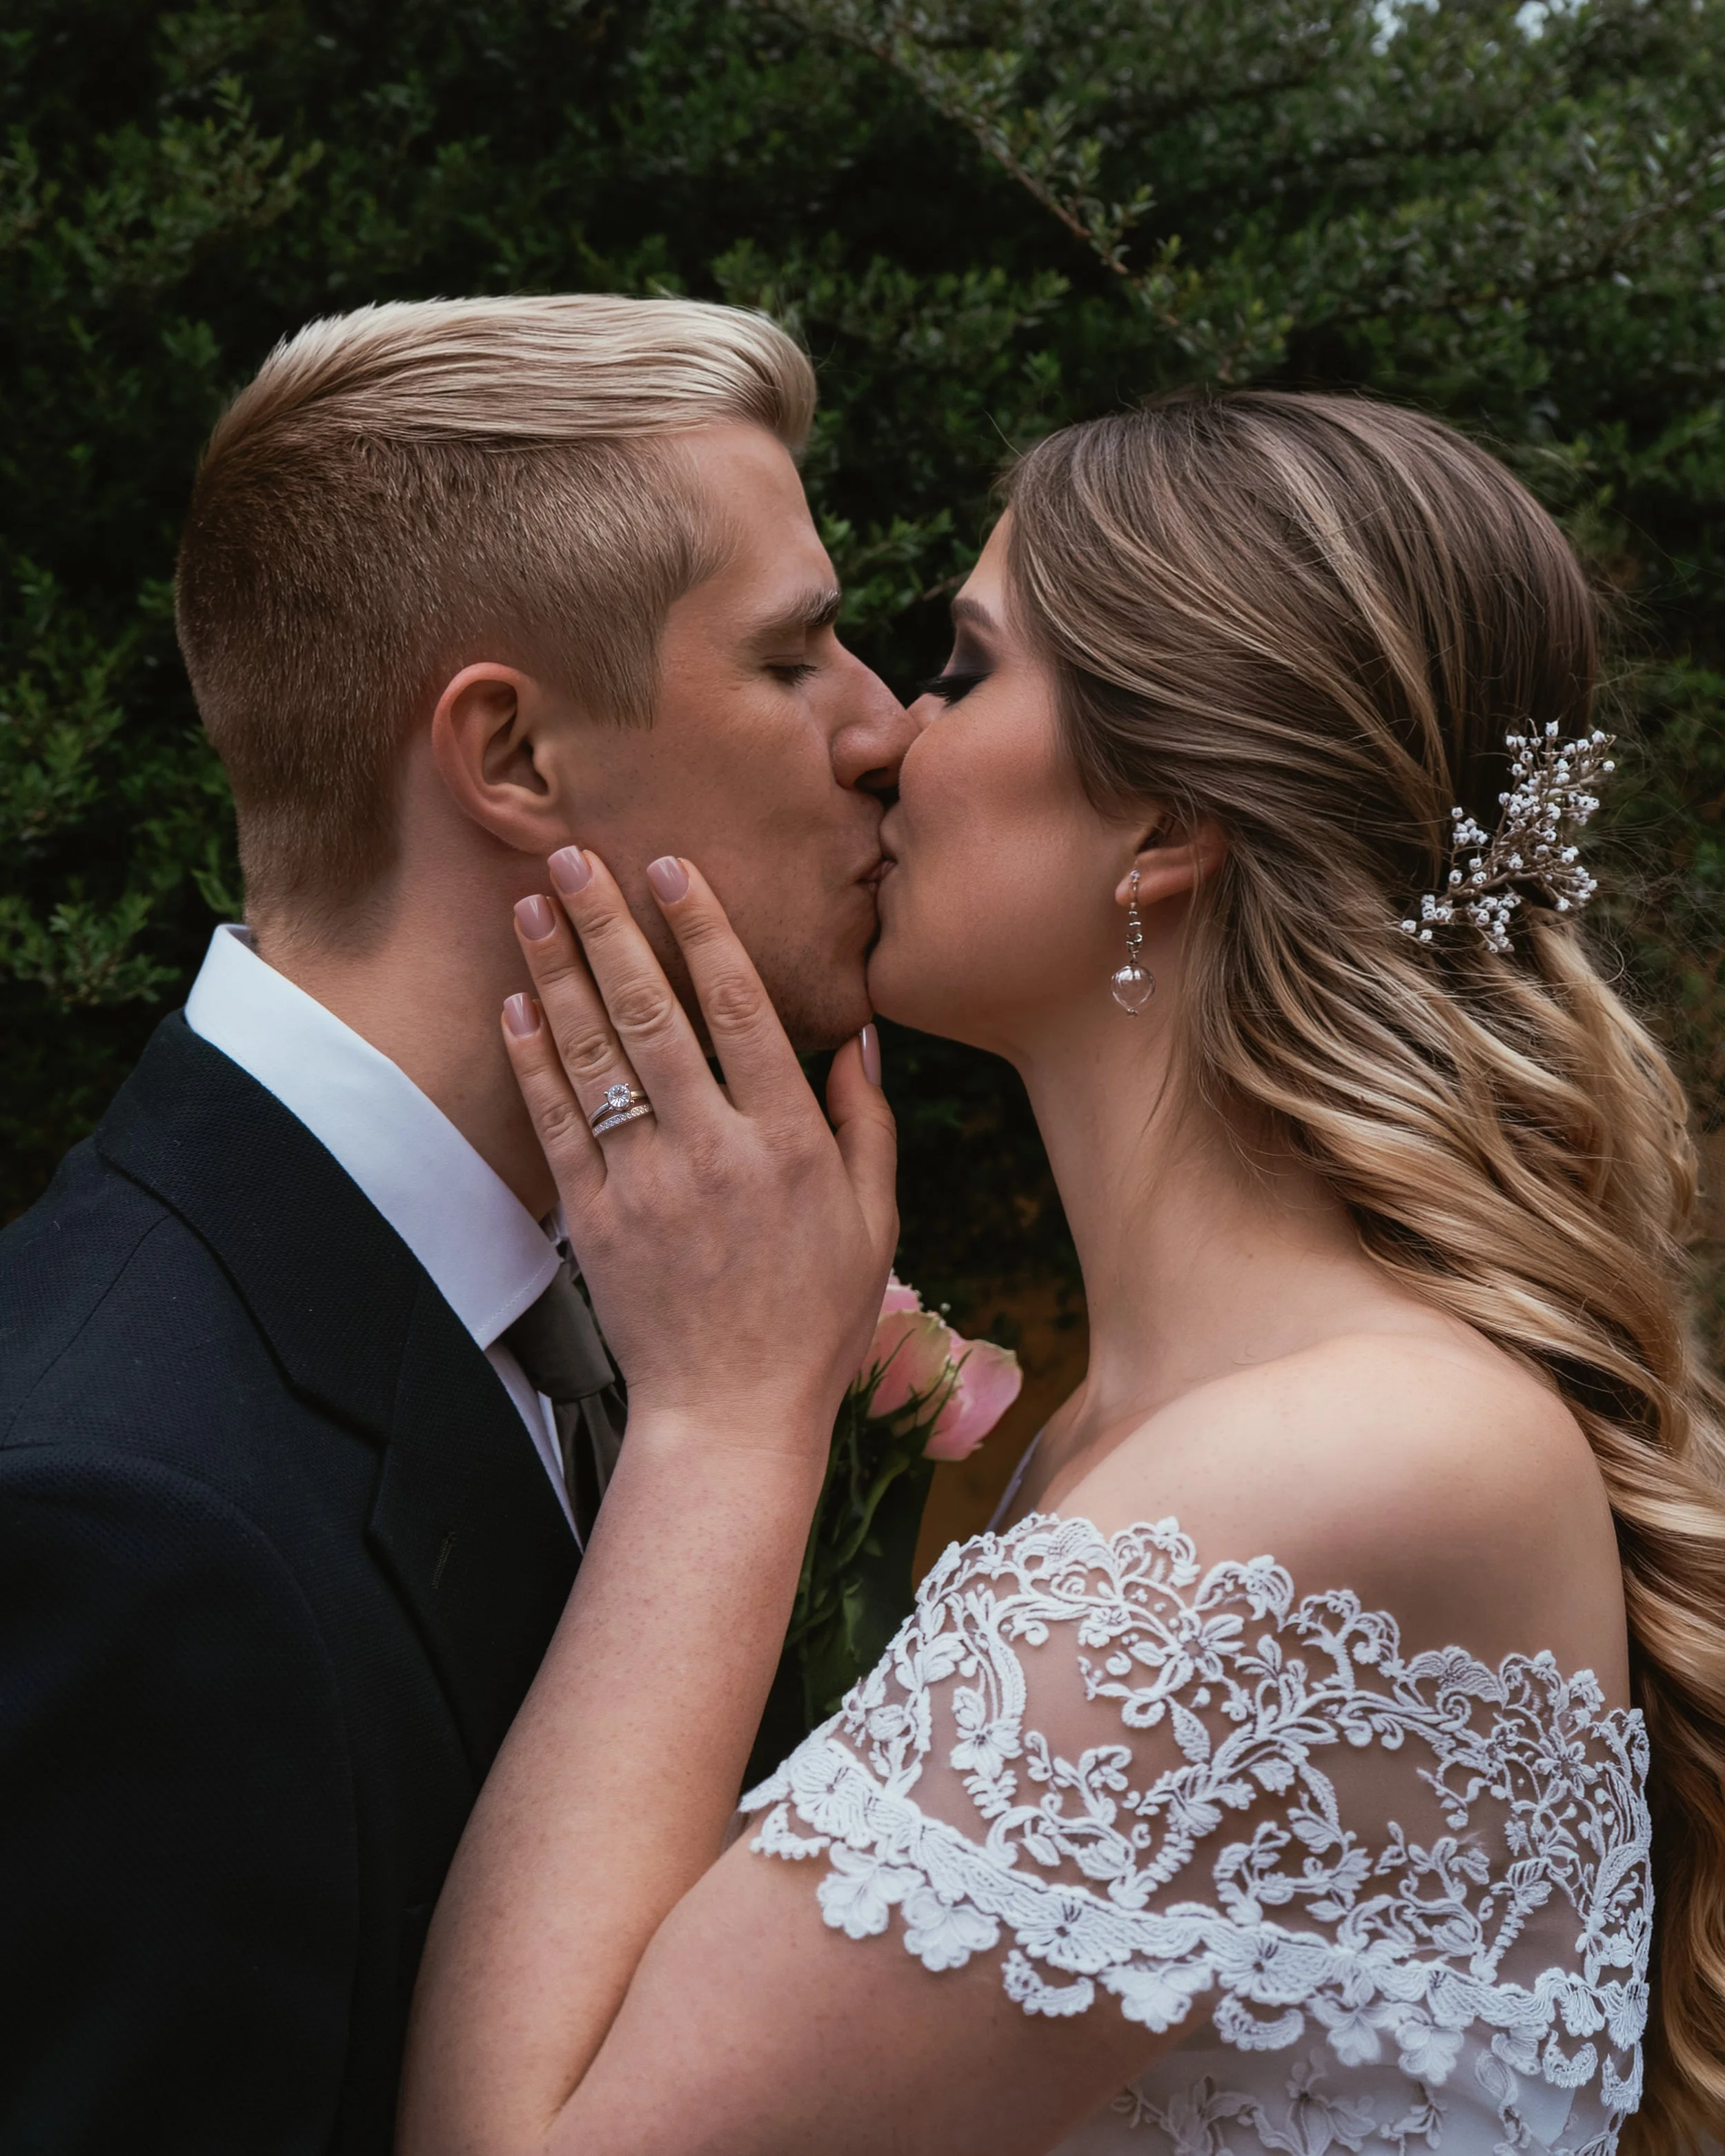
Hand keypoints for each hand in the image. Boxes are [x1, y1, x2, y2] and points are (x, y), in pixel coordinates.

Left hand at [502, 849, 896, 1448]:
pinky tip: (515, 1003)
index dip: (703, 928)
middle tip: (573, 857)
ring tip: (530, 905)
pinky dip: (532, 1061)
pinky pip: (556, 1125)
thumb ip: (865, 1124)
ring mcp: (648, 1184)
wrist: (732, 1416)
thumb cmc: (815, 1321)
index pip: (739, 1008)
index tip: (672, 866)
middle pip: (652, 1013)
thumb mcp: (875, 1222)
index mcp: (788, 1142)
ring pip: (594, 1057)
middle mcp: (714, 1150)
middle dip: (609, 926)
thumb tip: (857, 1037)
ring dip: (558, 974)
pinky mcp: (596, 1221)